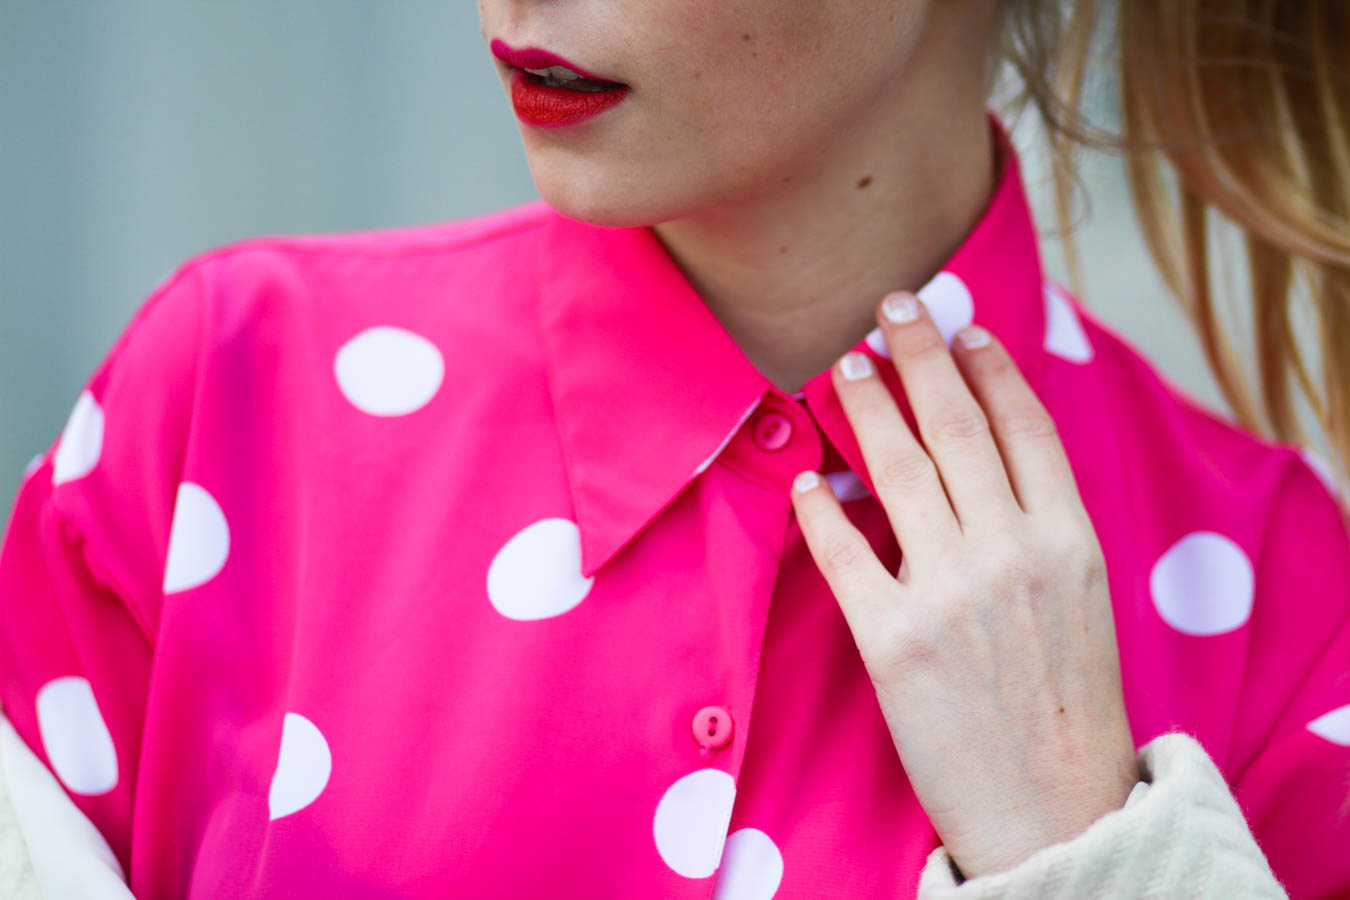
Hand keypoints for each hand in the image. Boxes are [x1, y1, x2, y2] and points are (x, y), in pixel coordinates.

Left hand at [789, 290, 1138, 879]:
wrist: (1056, 808)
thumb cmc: (1070, 704)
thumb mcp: (1084, 599)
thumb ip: (1043, 526)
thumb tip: (990, 458)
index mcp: (1069, 540)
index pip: (1024, 427)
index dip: (989, 368)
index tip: (962, 325)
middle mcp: (1012, 552)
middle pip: (957, 428)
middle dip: (921, 357)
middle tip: (891, 307)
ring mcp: (950, 593)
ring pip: (900, 471)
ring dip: (870, 408)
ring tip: (846, 365)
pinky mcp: (893, 640)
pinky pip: (845, 553)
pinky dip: (822, 510)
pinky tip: (807, 478)